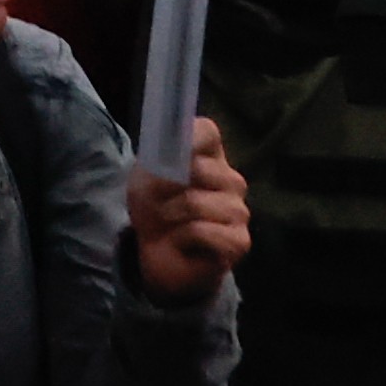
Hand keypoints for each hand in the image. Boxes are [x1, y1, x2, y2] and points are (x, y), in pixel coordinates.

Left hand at [123, 124, 250, 304]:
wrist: (159, 253)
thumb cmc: (156, 208)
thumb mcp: (145, 179)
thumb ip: (159, 161)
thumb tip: (174, 159)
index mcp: (210, 155)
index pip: (206, 132)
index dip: (186, 140)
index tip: (166, 154)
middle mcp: (231, 179)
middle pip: (199, 168)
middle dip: (166, 188)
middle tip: (159, 203)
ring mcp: (239, 210)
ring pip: (196, 202)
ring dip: (171, 215)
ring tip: (170, 223)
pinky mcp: (240, 241)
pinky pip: (203, 231)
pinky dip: (182, 238)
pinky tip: (183, 242)